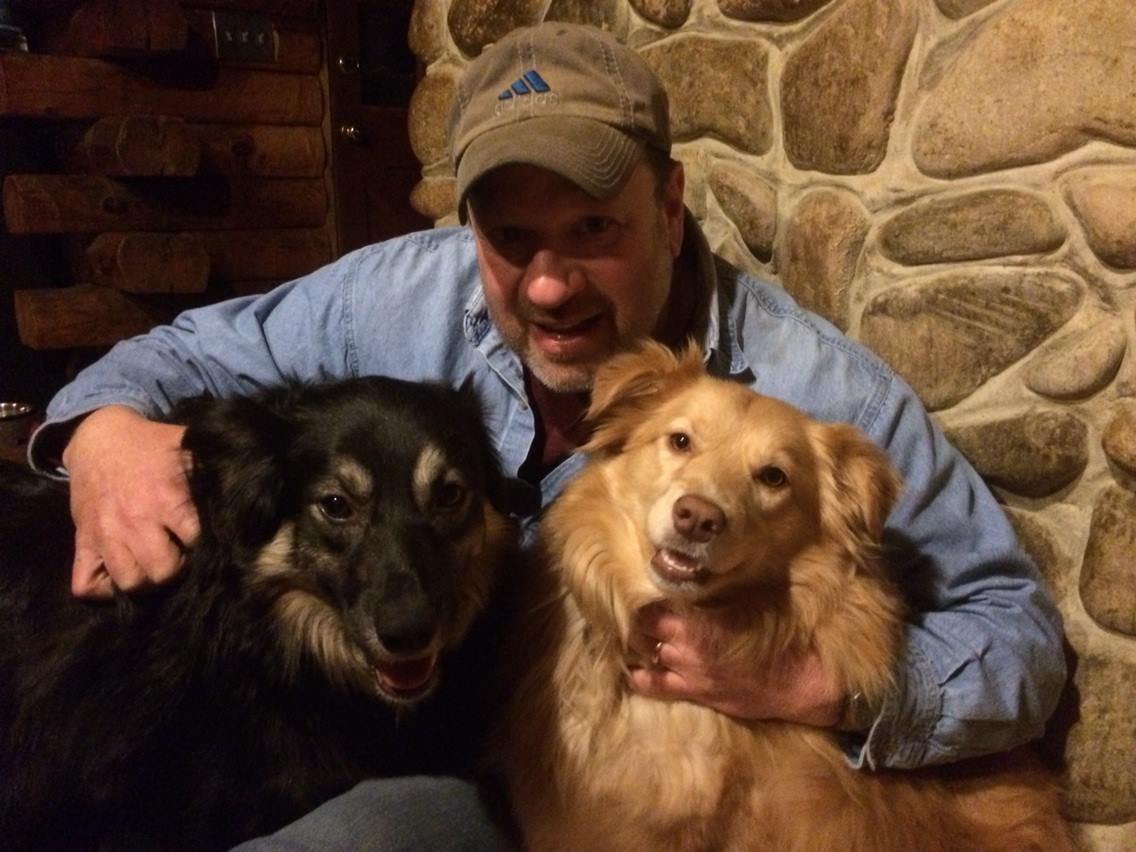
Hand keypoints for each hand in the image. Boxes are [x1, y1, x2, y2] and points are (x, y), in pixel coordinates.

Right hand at [62, 405, 198, 597]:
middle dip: (178, 568)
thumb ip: (216, 469)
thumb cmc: (151, 446)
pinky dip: (103, 587)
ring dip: (146, 579)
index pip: (196, 542)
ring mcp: (106, 534)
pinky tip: (121, 572)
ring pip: (130, 582)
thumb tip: (252, 485)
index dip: (208, 546)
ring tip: (155, 564)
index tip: (212, 542)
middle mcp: (136, 520)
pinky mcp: (83, 541)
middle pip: (163, 571)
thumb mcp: (188, 446)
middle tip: (182, 555)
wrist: (98, 438)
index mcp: (166, 498)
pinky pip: (86, 585)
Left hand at [627, 602, 843, 726]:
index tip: (643, 586)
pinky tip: (633, 668)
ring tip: (636, 632)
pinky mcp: (696, 694)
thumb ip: (718, 589)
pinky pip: (657, 687)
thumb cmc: (780, 635)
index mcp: (698, 623)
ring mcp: (689, 675)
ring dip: (640, 643)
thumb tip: (697, 568)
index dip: (644, 596)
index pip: (652, 608)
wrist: (799, 682)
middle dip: (638, 619)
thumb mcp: (749, 600)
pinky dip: (641, 676)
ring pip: (647, 657)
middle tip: (636, 607)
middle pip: (643, 632)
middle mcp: (686, 650)